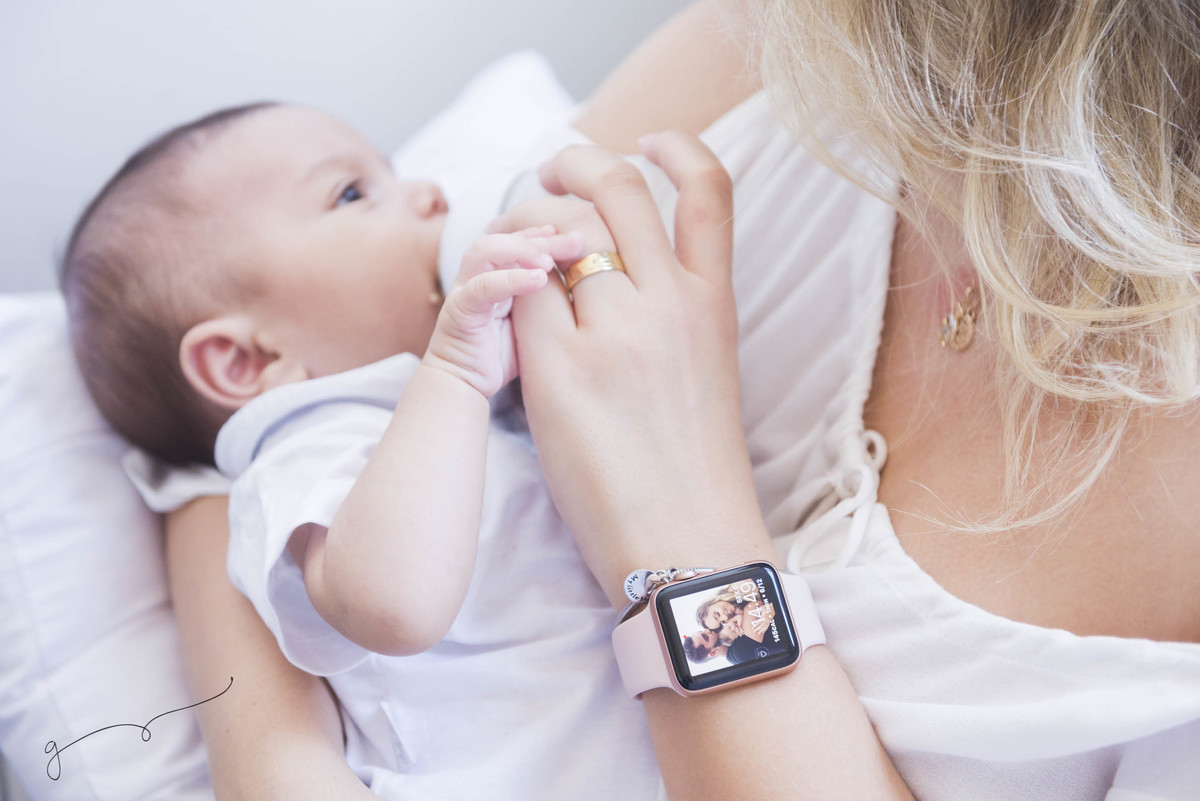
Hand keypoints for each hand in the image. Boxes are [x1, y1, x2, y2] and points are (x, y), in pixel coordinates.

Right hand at [424, 227, 580, 396]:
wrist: (463, 386)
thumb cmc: (501, 356)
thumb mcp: (535, 322)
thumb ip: (550, 299)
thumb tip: (584, 281)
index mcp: (496, 274)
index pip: (520, 239)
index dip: (548, 233)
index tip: (579, 235)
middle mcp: (477, 275)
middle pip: (507, 237)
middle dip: (542, 237)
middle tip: (575, 242)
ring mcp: (465, 290)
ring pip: (486, 251)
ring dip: (520, 249)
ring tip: (550, 262)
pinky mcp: (458, 311)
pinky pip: (482, 287)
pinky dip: (509, 279)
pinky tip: (538, 280)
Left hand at [495, 132, 773, 605]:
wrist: (690, 545)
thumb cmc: (699, 469)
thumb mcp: (711, 370)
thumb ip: (679, 311)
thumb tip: (620, 268)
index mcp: (715, 303)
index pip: (707, 189)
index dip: (676, 147)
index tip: (646, 142)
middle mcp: (670, 301)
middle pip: (617, 185)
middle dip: (572, 161)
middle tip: (547, 174)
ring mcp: (616, 331)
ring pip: (557, 231)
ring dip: (525, 224)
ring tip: (512, 243)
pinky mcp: (559, 371)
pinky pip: (518, 292)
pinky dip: (505, 284)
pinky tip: (499, 299)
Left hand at [743, 601, 774, 640]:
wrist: (773, 608)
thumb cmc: (766, 607)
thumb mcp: (761, 608)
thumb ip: (756, 611)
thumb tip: (752, 613)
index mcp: (764, 617)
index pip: (759, 622)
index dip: (755, 625)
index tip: (752, 628)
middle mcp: (766, 620)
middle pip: (761, 626)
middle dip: (757, 629)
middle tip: (753, 632)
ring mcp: (768, 621)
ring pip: (764, 627)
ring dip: (761, 630)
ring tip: (758, 633)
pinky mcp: (769, 621)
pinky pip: (767, 626)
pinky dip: (765, 629)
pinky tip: (763, 632)